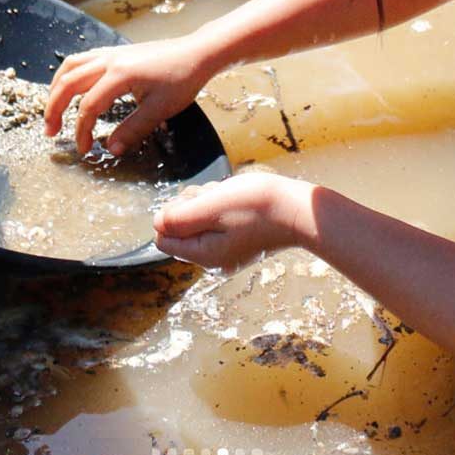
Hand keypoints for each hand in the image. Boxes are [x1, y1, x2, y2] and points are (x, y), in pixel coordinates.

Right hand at [45, 33, 215, 153]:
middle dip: (55, 109)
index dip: (82, 131)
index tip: (85, 149)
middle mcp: (109, 60)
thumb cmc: (182, 80)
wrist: (197, 53)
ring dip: (57, 88)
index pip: (89, 107)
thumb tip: (110, 149)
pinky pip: (82, 59)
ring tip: (53, 110)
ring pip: (71, 66)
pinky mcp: (115, 51)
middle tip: (51, 132)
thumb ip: (132, 130)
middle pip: (68, 83)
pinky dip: (69, 75)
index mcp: (119, 75)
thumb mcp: (159, 110)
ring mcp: (111, 52)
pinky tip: (72, 88)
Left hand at [154, 173, 312, 271]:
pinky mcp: (239, 238)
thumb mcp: (211, 207)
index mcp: (204, 255)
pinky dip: (222, 204)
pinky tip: (238, 200)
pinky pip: (217, 219)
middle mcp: (213, 258)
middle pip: (181, 227)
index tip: (195, 203)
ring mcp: (228, 250)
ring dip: (208, 201)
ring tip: (230, 197)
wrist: (298, 208)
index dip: (172, 214)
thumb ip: (179, 217)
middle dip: (192, 205)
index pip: (163, 238)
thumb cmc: (257, 205)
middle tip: (216, 197)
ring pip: (199, 219)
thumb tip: (156, 224)